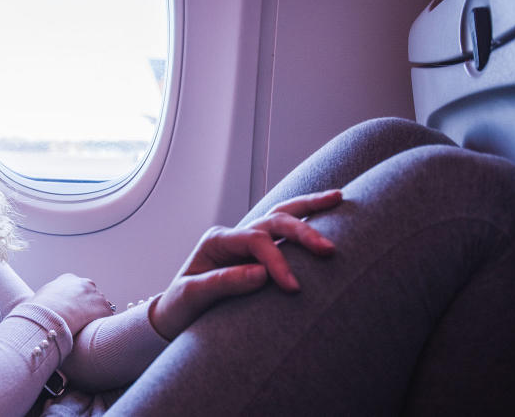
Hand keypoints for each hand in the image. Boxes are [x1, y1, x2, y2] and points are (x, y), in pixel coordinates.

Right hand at [28, 273, 112, 335]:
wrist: (52, 314)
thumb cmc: (39, 309)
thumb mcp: (37, 298)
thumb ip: (43, 299)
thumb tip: (32, 309)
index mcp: (68, 279)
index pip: (76, 287)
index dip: (73, 300)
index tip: (70, 311)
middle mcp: (84, 283)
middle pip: (90, 294)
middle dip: (87, 305)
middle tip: (79, 320)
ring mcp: (96, 294)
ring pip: (99, 305)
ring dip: (95, 314)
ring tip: (86, 328)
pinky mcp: (104, 308)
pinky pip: (106, 316)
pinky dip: (102, 323)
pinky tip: (94, 331)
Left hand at [150, 189, 342, 339]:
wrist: (175, 315)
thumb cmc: (181, 306)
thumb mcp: (192, 295)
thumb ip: (223, 283)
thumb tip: (261, 274)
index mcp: (217, 240)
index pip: (255, 241)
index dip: (276, 260)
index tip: (293, 287)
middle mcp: (234, 236)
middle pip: (273, 220)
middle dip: (302, 231)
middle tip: (328, 249)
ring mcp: (247, 243)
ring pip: (281, 217)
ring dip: (310, 208)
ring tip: (338, 198)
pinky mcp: (259, 255)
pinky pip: (285, 235)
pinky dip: (307, 222)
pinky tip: (330, 214)